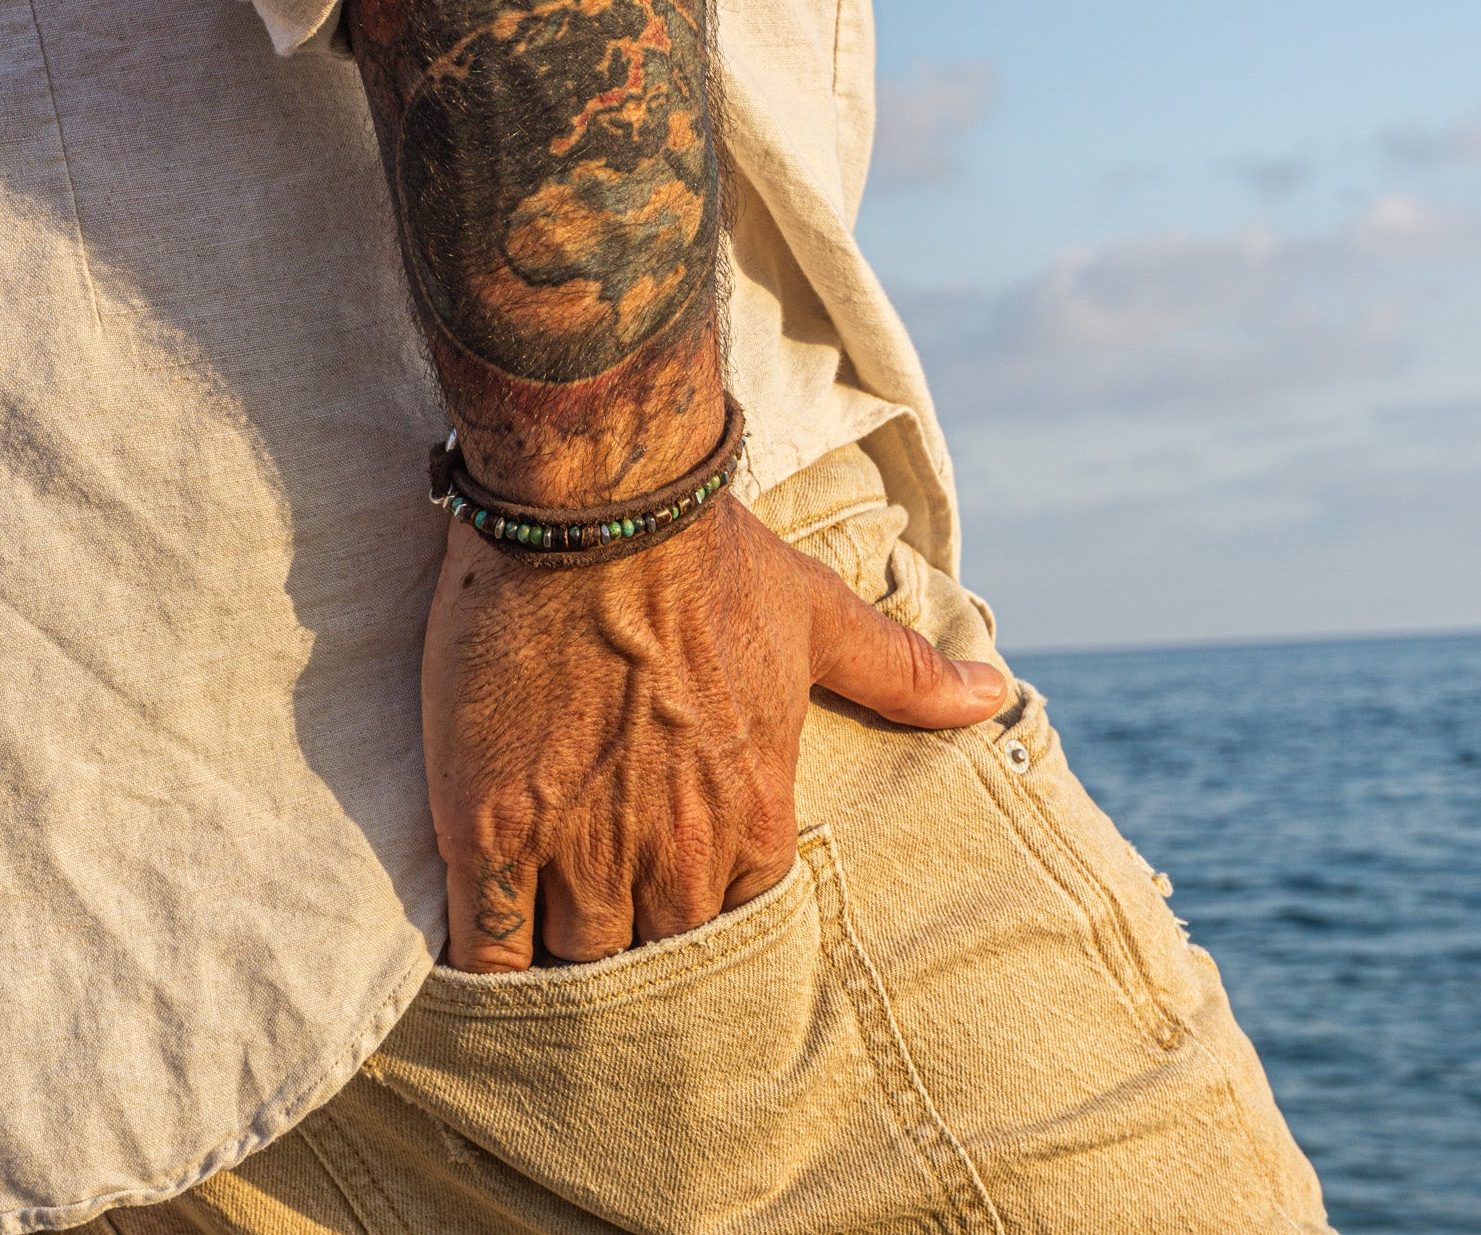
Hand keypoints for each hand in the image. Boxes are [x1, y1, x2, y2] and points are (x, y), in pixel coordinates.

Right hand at [421, 496, 1005, 971]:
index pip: (742, 921)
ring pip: (577, 964)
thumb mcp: (818, 617)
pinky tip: (488, 970)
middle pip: (658, 956)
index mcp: (754, 810)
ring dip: (565, 969)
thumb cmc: (706, 559)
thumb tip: (992, 696)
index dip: (709, 919)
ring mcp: (578, 846)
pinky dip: (491, 970)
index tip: (679, 905)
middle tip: (608, 938)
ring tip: (545, 965)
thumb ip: (900, 673)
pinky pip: (490, 948)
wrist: (594, 509)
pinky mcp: (490, 830)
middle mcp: (674, 847)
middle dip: (638, 952)